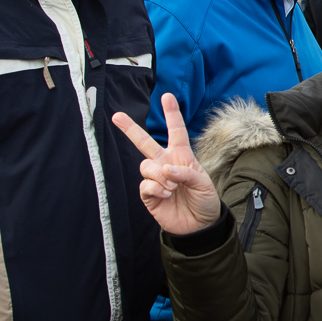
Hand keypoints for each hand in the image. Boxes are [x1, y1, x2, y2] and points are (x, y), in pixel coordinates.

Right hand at [115, 93, 222, 235]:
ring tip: (172, 187)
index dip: (172, 114)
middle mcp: (165, 164)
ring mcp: (156, 179)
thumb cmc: (204, 199)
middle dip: (130, 129)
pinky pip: (145, 185)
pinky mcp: (149, 195)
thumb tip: (165, 169)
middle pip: (145, 143)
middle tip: (116, 116)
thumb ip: (186, 172)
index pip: (176, 131)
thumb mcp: (203, 183)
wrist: (200, 225)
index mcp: (182, 156)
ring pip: (146, 166)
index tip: (167, 96)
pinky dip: (156, 188)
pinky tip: (166, 194)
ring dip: (159, 175)